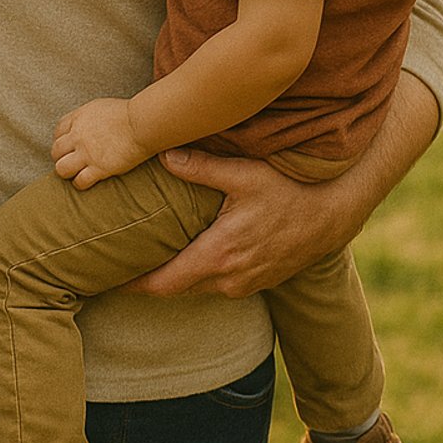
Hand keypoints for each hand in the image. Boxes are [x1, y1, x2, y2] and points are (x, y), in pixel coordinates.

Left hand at [51, 98, 154, 188]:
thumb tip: (89, 125)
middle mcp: (78, 135)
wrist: (141, 124)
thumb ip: (90, 117)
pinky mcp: (98, 168)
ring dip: (67, 172)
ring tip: (75, 173)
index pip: (58, 131)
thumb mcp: (101, 107)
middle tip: (70, 161)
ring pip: (61, 169)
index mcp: (79, 118)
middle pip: (56, 151)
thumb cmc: (129, 114)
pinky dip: (80, 183)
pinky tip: (87, 181)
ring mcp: (86, 153)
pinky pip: (80, 181)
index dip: (61, 140)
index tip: (68, 146)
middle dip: (60, 157)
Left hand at [123, 147, 366, 297]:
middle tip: (116, 269)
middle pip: (176, 290)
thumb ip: (199, 166)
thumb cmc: (291, 190)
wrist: (335, 213)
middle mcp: (230, 278)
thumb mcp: (244, 173)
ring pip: (197, 288)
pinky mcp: (259, 281)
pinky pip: (217, 285)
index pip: (164, 283)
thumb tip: (162, 153)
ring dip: (173, 279)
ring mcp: (246, 284)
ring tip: (144, 262)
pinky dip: (197, 276)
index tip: (107, 281)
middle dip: (146, 282)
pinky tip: (185, 257)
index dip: (133, 285)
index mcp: (219, 255)